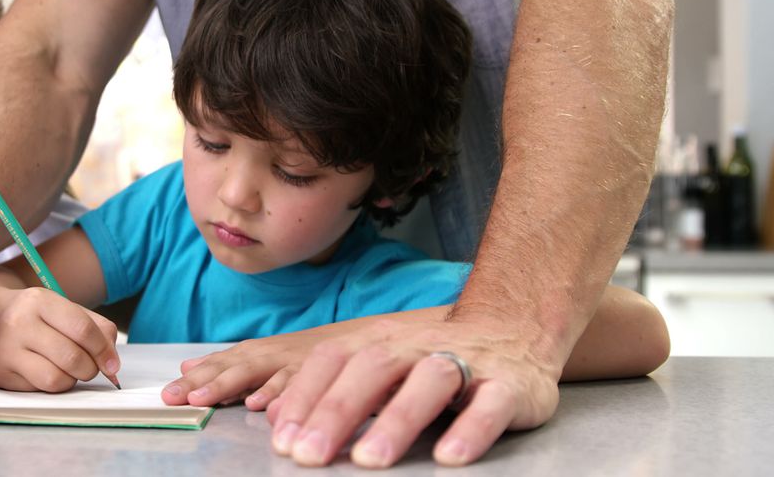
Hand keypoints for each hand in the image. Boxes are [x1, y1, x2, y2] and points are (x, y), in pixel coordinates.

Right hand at [0, 285, 119, 391]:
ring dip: (72, 380)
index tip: (113, 364)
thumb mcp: (63, 308)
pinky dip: (52, 385)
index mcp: (39, 301)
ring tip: (69, 370)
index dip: (104, 351)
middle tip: (90, 368)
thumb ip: (96, 328)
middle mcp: (19, 324)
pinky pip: (39, 389)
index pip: (83, 329)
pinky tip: (47, 372)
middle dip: (90, 368)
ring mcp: (6, 351)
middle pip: (72, 357)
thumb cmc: (33, 314)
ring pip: (56, 379)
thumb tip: (113, 364)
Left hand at [161, 328, 336, 408]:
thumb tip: (187, 365)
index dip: (194, 378)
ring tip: (203, 400)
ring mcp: (297, 362)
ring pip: (258, 372)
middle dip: (202, 382)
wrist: (371, 338)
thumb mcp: (271, 354)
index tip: (168, 393)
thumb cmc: (316, 354)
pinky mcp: (322, 372)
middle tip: (174, 397)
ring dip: (229, 385)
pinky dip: (278, 393)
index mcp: (262, 352)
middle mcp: (276, 353)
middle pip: (234, 366)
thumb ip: (231, 362)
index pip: (222, 364)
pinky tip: (259, 405)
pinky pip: (297, 383)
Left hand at [267, 317, 560, 467]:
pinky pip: (490, 405)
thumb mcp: (382, 367)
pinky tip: (450, 457)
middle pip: (372, 369)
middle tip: (309, 456)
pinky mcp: (509, 385)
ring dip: (396, 421)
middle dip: (336, 412)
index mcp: (381, 342)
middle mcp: (418, 346)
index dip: (304, 397)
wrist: (517, 330)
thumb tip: (274, 417)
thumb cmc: (432, 360)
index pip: (333, 361)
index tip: (282, 440)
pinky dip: (471, 429)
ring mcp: (466, 362)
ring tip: (368, 461)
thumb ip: (333, 390)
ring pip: (428, 382)